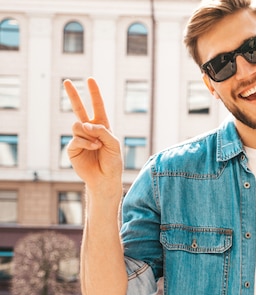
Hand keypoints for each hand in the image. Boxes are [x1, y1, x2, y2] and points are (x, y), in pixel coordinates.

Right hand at [63, 77, 122, 196]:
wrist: (105, 178)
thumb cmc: (113, 161)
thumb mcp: (114, 143)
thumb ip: (102, 131)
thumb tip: (83, 124)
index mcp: (102, 126)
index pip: (98, 106)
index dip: (94, 93)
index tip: (90, 79)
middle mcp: (90, 130)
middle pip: (79, 109)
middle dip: (73, 95)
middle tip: (67, 81)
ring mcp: (80, 138)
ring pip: (77, 125)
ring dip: (89, 134)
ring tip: (98, 145)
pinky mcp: (73, 148)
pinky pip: (77, 138)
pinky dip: (87, 143)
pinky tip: (94, 148)